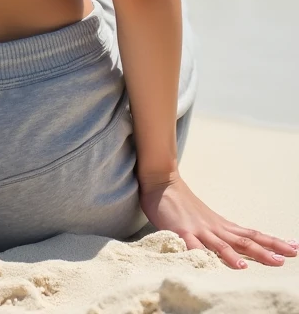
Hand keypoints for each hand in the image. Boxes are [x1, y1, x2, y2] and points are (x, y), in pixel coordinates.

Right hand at [139, 174, 297, 269]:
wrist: (162, 182)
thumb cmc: (181, 203)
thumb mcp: (206, 220)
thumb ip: (218, 234)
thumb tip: (236, 248)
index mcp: (222, 225)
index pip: (252, 234)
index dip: (272, 242)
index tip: (293, 247)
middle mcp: (215, 228)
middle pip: (245, 240)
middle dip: (267, 250)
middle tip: (288, 256)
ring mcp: (200, 229)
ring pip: (222, 244)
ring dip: (238, 255)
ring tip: (254, 264)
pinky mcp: (182, 231)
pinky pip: (193, 246)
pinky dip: (203, 255)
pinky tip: (210, 262)